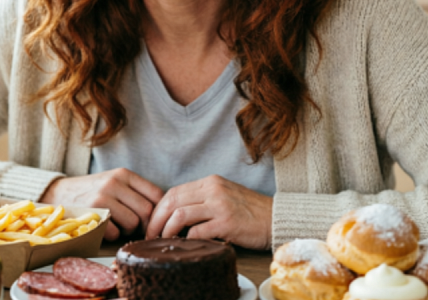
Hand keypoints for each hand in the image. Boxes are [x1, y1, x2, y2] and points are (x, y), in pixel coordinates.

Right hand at [40, 168, 163, 240]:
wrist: (58, 194)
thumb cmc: (93, 192)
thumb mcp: (114, 183)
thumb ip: (136, 192)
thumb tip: (163, 213)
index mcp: (124, 174)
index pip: (156, 194)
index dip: (159, 211)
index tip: (153, 220)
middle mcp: (114, 183)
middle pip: (147, 211)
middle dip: (144, 225)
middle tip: (136, 228)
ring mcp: (103, 197)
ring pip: (133, 223)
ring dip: (128, 230)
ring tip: (117, 224)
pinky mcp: (92, 213)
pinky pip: (116, 232)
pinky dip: (113, 235)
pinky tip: (104, 227)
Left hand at [145, 175, 272, 249]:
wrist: (276, 219)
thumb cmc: (249, 212)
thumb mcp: (224, 196)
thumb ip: (201, 200)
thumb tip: (174, 214)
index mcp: (210, 182)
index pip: (173, 191)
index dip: (158, 208)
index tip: (152, 222)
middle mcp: (213, 189)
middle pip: (172, 201)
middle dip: (156, 219)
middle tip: (150, 234)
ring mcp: (220, 205)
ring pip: (180, 214)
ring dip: (167, 230)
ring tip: (163, 240)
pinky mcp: (227, 222)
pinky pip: (197, 231)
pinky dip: (187, 239)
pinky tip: (184, 245)